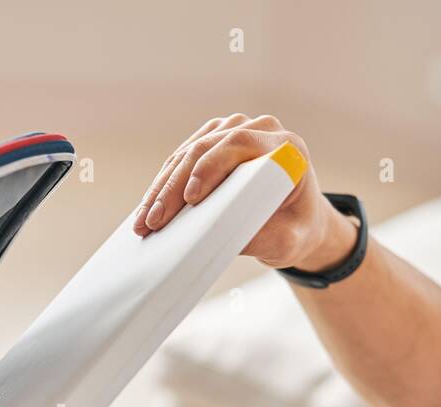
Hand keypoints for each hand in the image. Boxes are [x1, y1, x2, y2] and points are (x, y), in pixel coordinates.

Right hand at [131, 113, 355, 270]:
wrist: (297, 219)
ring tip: (144, 222)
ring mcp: (234, 131)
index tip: (191, 198)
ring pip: (187, 153)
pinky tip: (148, 209)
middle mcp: (259, 130)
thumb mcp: (289, 243)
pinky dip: (163, 185)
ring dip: (162, 188)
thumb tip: (219, 238)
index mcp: (285, 148)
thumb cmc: (295, 229)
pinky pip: (181, 159)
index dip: (210, 167)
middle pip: (206, 148)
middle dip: (174, 187)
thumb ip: (264, 239)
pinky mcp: (213, 141)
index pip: (240, 144)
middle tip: (154, 221)